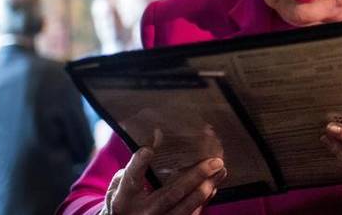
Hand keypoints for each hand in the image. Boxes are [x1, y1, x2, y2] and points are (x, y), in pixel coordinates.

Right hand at [101, 147, 226, 214]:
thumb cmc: (123, 202)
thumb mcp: (120, 185)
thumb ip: (136, 166)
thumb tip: (157, 135)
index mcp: (124, 198)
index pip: (131, 179)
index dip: (139, 164)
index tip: (149, 149)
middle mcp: (142, 212)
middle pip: (171, 194)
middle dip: (195, 177)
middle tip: (214, 161)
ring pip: (184, 208)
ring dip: (205, 189)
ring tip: (220, 171)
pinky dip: (201, 203)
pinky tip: (212, 188)